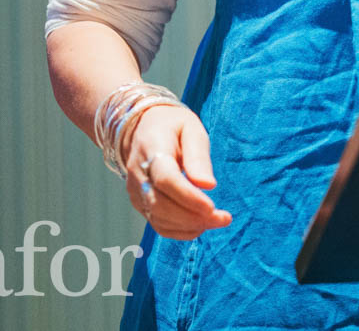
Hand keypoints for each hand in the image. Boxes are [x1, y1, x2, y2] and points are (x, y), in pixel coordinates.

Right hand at [122, 104, 232, 239]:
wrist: (144, 128)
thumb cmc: (173, 127)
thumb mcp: (192, 130)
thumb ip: (198, 156)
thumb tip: (208, 185)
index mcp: (151, 149)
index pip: (165, 179)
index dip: (188, 197)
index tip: (212, 207)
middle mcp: (138, 174)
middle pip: (160, 204)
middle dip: (192, 217)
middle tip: (223, 218)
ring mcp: (136, 191)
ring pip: (158, 218)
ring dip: (188, 226)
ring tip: (218, 221)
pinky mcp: (139, 203)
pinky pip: (156, 223)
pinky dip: (178, 231)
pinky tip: (200, 227)